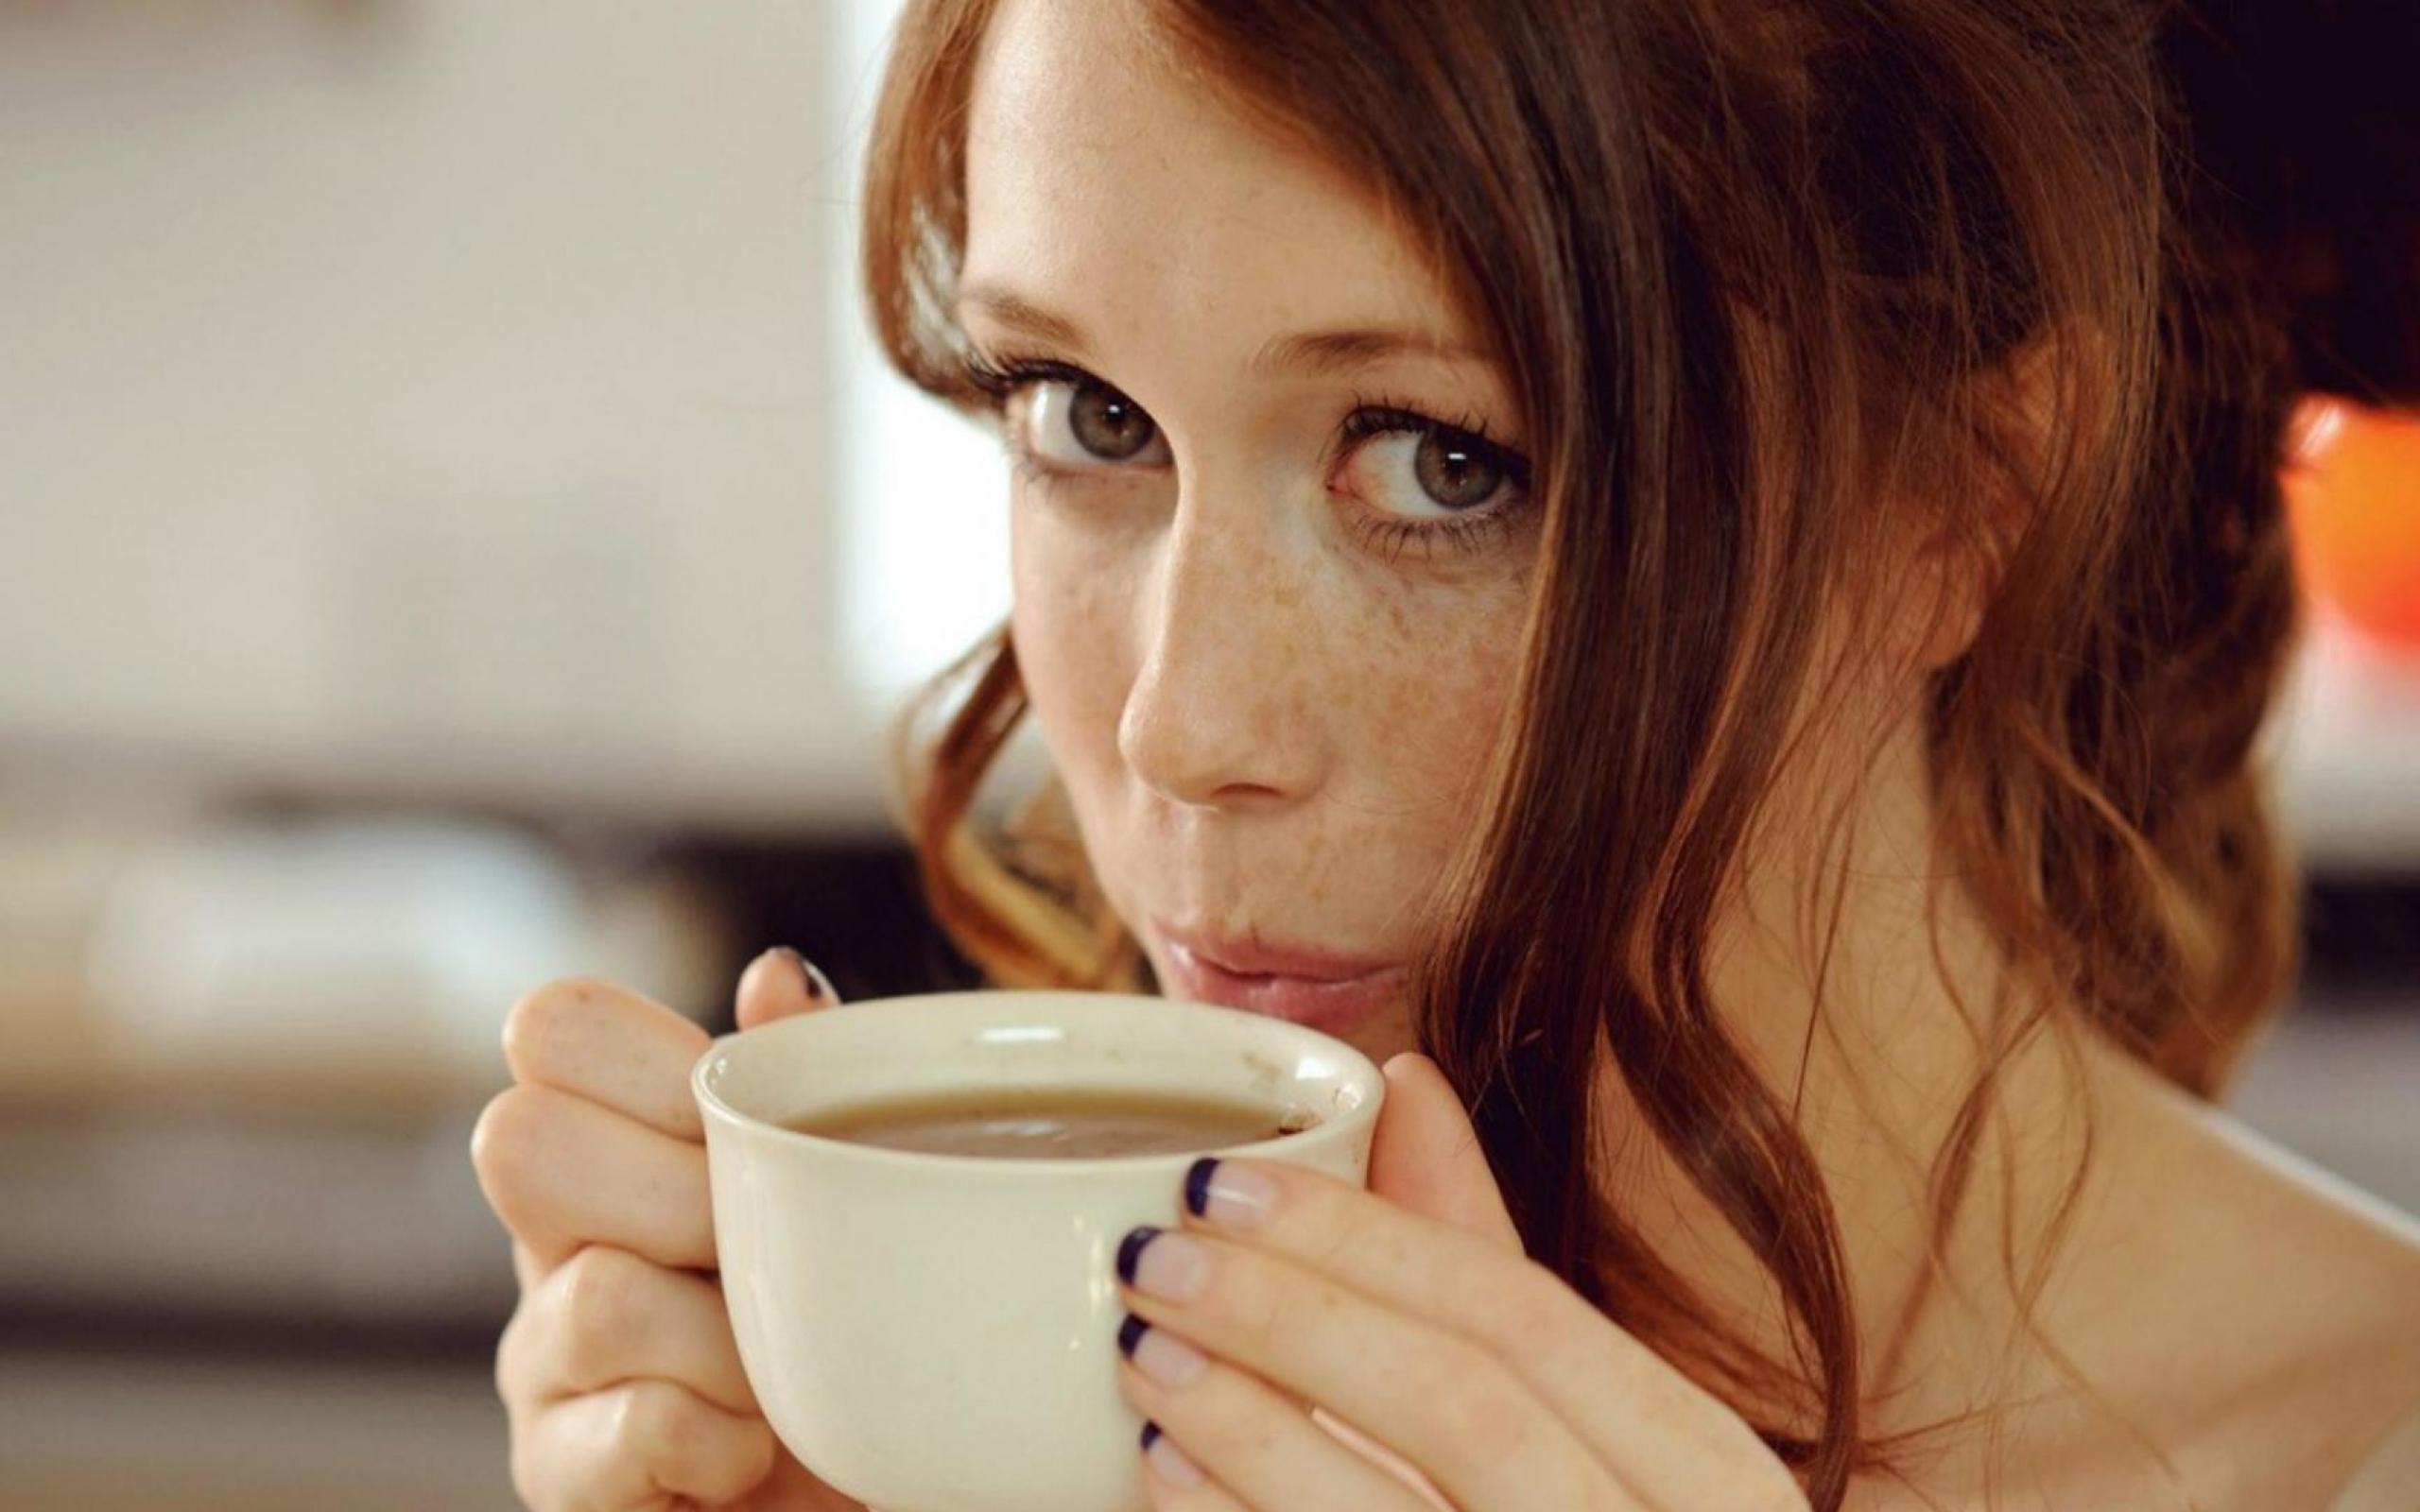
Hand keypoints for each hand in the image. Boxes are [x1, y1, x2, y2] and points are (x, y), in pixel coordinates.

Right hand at [471, 952, 866, 1511]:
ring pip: (602, 1298)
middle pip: (520, 1139)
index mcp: (613, 1142)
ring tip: (775, 1373)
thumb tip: (775, 974)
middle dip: (679, 1194)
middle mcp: (549, 1242)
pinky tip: (749, 1449)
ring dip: (730, 1344)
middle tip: (759, 1253)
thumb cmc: (858, 1316)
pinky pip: (642, 1426)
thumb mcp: (854, 1176)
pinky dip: (727, 1441)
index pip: (552, 1025)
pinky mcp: (560, 1478)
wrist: (885, 1469)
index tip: (737, 1121)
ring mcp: (542, 1365)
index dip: (650, 1054)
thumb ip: (811, 1075)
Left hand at [1107, 1053, 1811, 1511]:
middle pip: (1468, 1409)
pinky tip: (1165, 1485)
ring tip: (1142, 1358)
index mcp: (1712, 1477)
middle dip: (1293, 1317)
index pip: (1529, 1318)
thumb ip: (1491, 1268)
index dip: (1359, 1237)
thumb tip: (1406, 1079)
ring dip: (1251, 1433)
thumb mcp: (1588, 1422)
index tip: (1215, 1176)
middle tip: (1150, 1257)